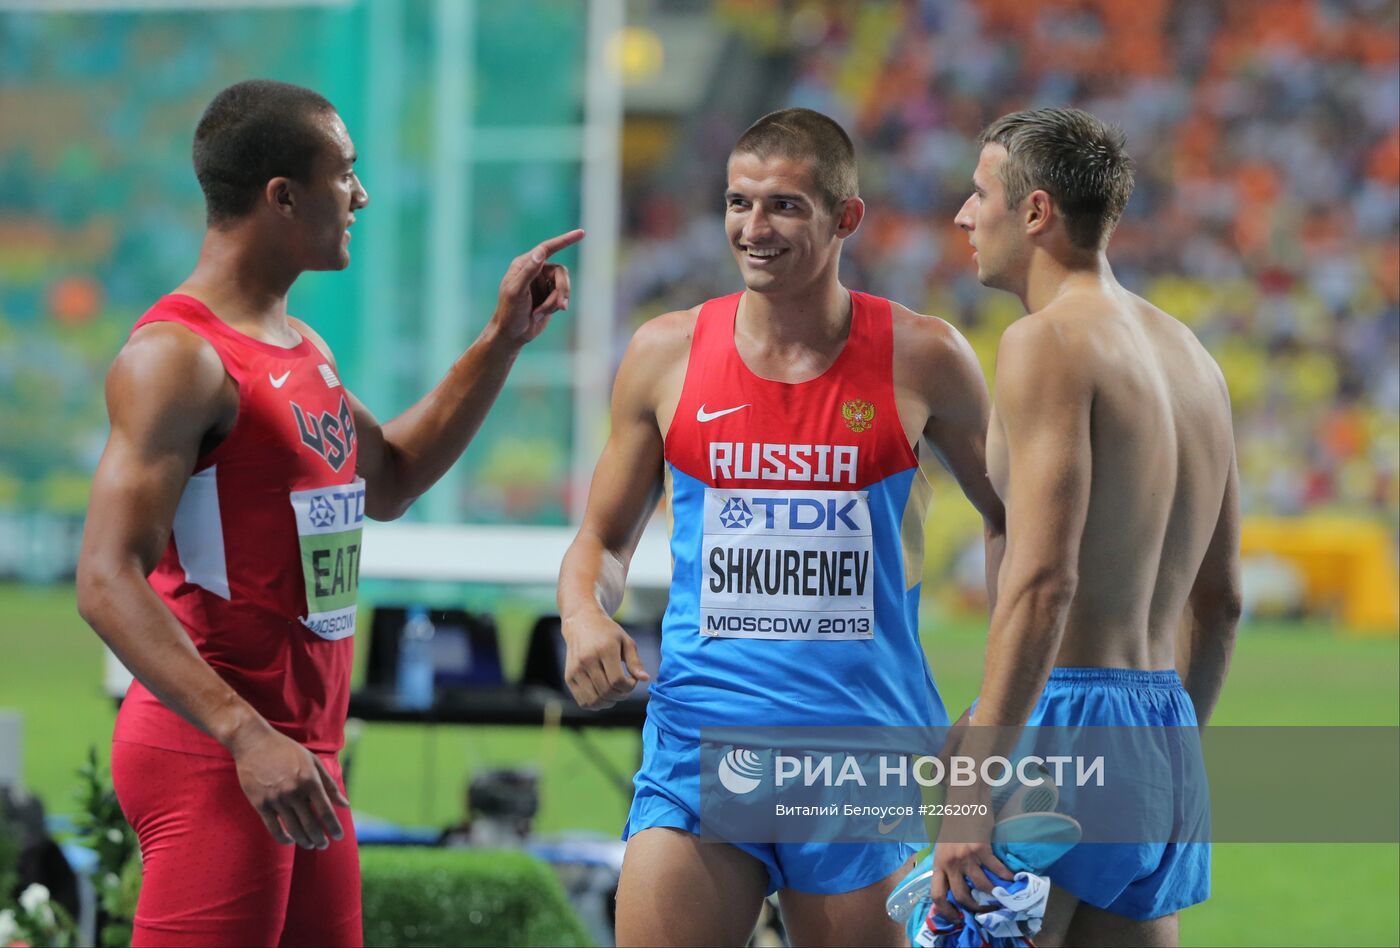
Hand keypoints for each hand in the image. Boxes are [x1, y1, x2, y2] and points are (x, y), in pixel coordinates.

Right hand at [230, 724, 348, 848]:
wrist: (254, 743)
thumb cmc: (286, 751)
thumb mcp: (312, 762)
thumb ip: (330, 784)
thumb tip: (345, 804)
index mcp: (309, 780)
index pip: (326, 811)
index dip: (334, 827)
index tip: (338, 836)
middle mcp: (294, 792)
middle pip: (311, 825)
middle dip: (320, 838)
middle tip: (324, 845)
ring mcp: (276, 799)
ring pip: (294, 829)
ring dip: (304, 841)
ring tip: (311, 845)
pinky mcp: (260, 804)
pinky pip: (274, 828)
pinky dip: (284, 838)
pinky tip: (291, 840)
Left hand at [490, 228, 584, 343]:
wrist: (512, 334)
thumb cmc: (510, 312)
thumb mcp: (517, 291)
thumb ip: (529, 271)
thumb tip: (541, 251)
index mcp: (524, 264)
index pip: (547, 248)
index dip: (565, 240)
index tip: (581, 233)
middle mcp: (535, 270)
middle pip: (560, 272)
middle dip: (561, 290)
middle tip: (560, 307)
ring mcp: (543, 283)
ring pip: (563, 286)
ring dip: (555, 302)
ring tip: (542, 313)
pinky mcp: (550, 296)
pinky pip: (562, 297)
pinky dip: (554, 307)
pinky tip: (541, 315)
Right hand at [561, 611, 649, 709]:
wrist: (581, 622)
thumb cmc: (607, 632)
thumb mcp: (626, 641)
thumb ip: (635, 661)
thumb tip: (644, 679)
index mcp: (604, 649)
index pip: (617, 680)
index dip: (629, 687)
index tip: (632, 680)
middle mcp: (587, 660)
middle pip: (606, 691)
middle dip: (621, 695)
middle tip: (625, 688)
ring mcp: (575, 669)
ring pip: (594, 700)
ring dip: (609, 702)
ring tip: (615, 693)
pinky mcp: (569, 677)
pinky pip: (583, 701)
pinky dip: (596, 704)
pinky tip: (603, 695)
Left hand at [929, 788, 1009, 920]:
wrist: (965, 796)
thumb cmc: (954, 818)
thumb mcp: (943, 844)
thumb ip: (948, 863)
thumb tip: (956, 882)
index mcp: (938, 862)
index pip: (937, 894)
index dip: (946, 911)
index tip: (957, 917)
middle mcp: (950, 862)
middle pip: (961, 896)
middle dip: (975, 908)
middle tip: (985, 910)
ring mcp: (966, 856)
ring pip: (982, 886)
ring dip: (994, 894)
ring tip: (1002, 896)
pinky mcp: (982, 848)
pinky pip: (997, 870)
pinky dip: (1006, 877)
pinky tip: (1012, 878)